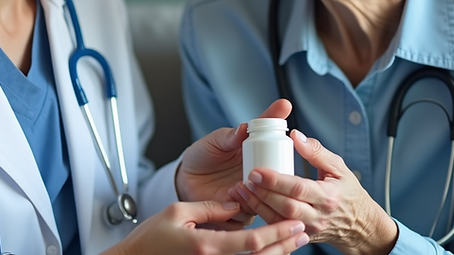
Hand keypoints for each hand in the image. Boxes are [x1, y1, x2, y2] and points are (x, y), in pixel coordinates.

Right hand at [104, 200, 308, 254]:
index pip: (251, 242)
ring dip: (276, 252)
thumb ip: (210, 208)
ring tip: (293, 239)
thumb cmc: (150, 237)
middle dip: (284, 245)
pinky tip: (270, 248)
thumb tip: (236, 203)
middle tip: (303, 232)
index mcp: (207, 245)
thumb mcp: (178, 212)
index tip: (294, 224)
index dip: (276, 233)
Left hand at [174, 99, 291, 227]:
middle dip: (275, 178)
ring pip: (269, 201)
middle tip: (257, 172)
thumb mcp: (216, 140)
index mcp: (259, 153)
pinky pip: (250, 215)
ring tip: (238, 184)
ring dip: (258, 194)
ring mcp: (253, 194)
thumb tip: (244, 127)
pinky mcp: (241, 211)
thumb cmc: (203, 153)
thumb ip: (231, 135)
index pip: (279, 147)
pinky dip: (243, 207)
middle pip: (282, 180)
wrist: (186, 176)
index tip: (283, 141)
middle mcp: (261, 176)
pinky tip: (230, 196)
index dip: (284, 145)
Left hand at [232, 130, 397, 254]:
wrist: (359, 226)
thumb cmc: (348, 192)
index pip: (298, 188)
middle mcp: (318, 216)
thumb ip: (316, 151)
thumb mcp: (339, 167)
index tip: (257, 170)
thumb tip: (295, 135)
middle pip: (285, 206)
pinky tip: (247, 202)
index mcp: (328, 196)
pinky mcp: (300, 236)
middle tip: (246, 178)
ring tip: (240, 189)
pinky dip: (260, 215)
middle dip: (263, 193)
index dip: (276, 180)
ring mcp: (308, 229)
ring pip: (277, 220)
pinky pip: (277, 228)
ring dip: (257, 205)